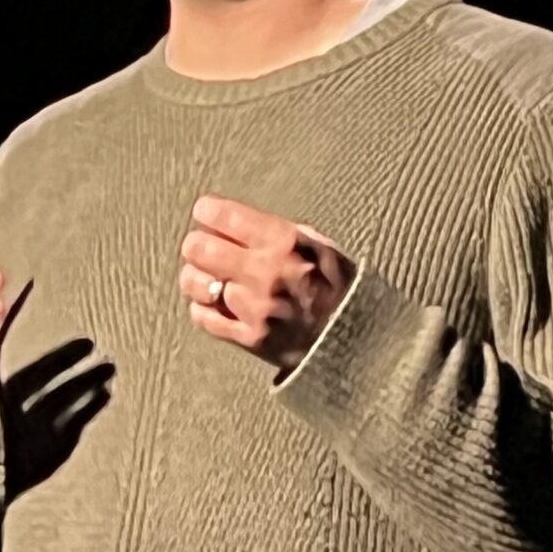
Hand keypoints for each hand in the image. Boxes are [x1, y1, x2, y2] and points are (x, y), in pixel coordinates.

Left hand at [178, 195, 353, 375]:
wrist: (358, 339)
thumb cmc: (338, 286)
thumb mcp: (319, 245)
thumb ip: (278, 233)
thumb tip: (237, 224)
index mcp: (285, 242)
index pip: (225, 215)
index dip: (208, 211)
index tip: (206, 213)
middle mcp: (266, 272)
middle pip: (199, 247)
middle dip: (197, 244)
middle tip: (203, 247)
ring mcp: (255, 307)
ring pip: (195, 282)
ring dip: (196, 277)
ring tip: (208, 277)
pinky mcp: (249, 337)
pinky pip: (203, 317)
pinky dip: (203, 307)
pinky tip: (216, 302)